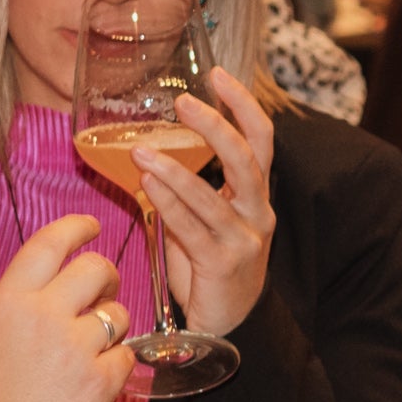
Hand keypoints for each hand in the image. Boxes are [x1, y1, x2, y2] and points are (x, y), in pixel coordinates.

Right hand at [0, 215, 144, 401]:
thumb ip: (20, 309)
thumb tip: (53, 286)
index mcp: (7, 301)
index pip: (50, 243)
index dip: (76, 227)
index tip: (91, 226)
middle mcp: (42, 315)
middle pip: (96, 269)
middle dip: (107, 278)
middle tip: (104, 293)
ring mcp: (75, 348)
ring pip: (118, 314)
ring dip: (112, 329)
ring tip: (89, 355)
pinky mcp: (101, 380)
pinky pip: (127, 356)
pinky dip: (115, 369)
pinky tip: (91, 387)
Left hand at [138, 70, 276, 340]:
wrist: (228, 326)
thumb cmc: (212, 269)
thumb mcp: (206, 221)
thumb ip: (187, 191)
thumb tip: (149, 155)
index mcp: (256, 196)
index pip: (259, 140)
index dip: (242, 104)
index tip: (217, 74)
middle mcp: (257, 213)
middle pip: (246, 158)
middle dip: (215, 125)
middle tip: (183, 103)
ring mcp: (243, 239)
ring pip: (211, 194)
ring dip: (173, 168)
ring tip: (141, 150)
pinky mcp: (222, 264)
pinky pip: (191, 227)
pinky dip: (168, 203)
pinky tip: (147, 184)